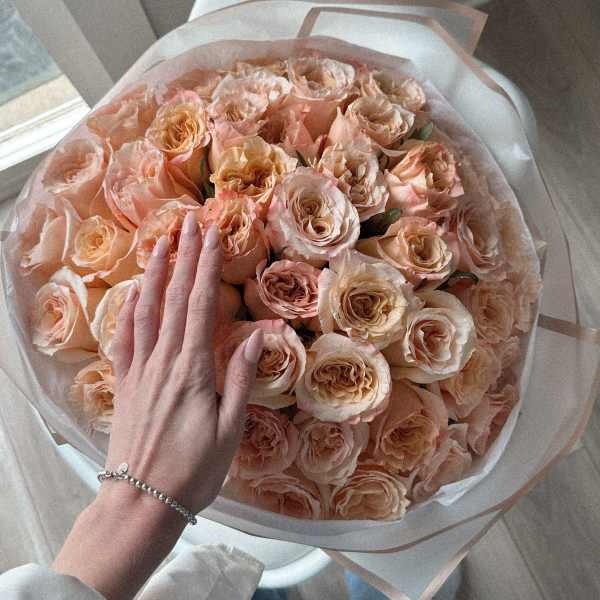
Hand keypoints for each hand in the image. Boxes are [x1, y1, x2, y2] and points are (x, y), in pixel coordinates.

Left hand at [105, 212, 262, 512]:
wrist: (141, 501)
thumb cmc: (193, 470)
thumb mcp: (230, 429)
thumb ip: (241, 377)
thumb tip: (258, 336)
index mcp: (193, 369)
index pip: (201, 305)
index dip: (207, 267)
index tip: (212, 236)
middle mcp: (164, 361)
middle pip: (175, 299)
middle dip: (183, 257)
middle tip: (189, 223)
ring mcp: (140, 371)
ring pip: (146, 311)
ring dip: (154, 275)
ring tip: (160, 244)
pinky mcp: (125, 384)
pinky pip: (124, 339)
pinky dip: (129, 312)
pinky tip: (133, 295)